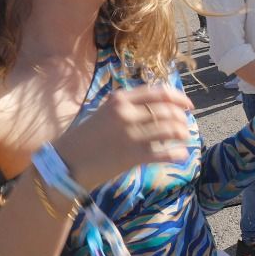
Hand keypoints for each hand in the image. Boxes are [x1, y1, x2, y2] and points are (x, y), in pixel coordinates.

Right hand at [53, 83, 193, 188]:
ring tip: (185, 138)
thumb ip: (127, 107)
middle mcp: (126, 113)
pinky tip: (181, 155)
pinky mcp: (132, 156)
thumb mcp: (104, 112)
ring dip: (182, 134)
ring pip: (170, 130)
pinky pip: (164, 153)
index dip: (178, 97)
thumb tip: (156, 107)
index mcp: (119, 99)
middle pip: (167, 111)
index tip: (188, 105)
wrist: (66, 162)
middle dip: (182, 118)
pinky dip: (177, 153)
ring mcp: (130, 134)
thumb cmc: (85, 138)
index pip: (158, 92)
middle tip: (186, 125)